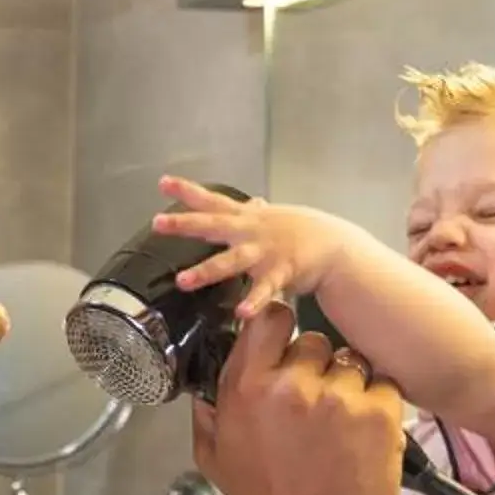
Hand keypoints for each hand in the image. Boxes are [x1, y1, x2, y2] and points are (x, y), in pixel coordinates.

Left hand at [154, 176, 369, 320]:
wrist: (336, 246)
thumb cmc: (301, 232)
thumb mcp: (274, 218)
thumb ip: (256, 212)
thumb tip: (251, 200)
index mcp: (247, 218)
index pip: (213, 201)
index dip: (188, 191)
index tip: (163, 182)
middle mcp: (251, 232)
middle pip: (213, 225)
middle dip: (185, 224)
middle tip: (158, 222)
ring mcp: (265, 252)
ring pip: (231, 261)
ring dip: (206, 271)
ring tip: (183, 281)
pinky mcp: (280, 273)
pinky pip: (264, 290)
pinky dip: (253, 301)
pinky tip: (241, 313)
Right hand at [189, 301, 406, 494]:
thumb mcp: (216, 458)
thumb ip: (208, 416)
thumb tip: (205, 389)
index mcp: (247, 389)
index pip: (269, 319)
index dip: (281, 327)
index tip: (287, 343)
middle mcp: (290, 386)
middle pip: (315, 341)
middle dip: (317, 367)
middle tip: (317, 404)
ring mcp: (337, 397)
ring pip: (352, 363)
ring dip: (350, 386)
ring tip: (341, 425)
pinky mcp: (377, 413)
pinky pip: (384, 386)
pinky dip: (379, 405)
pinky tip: (362, 434)